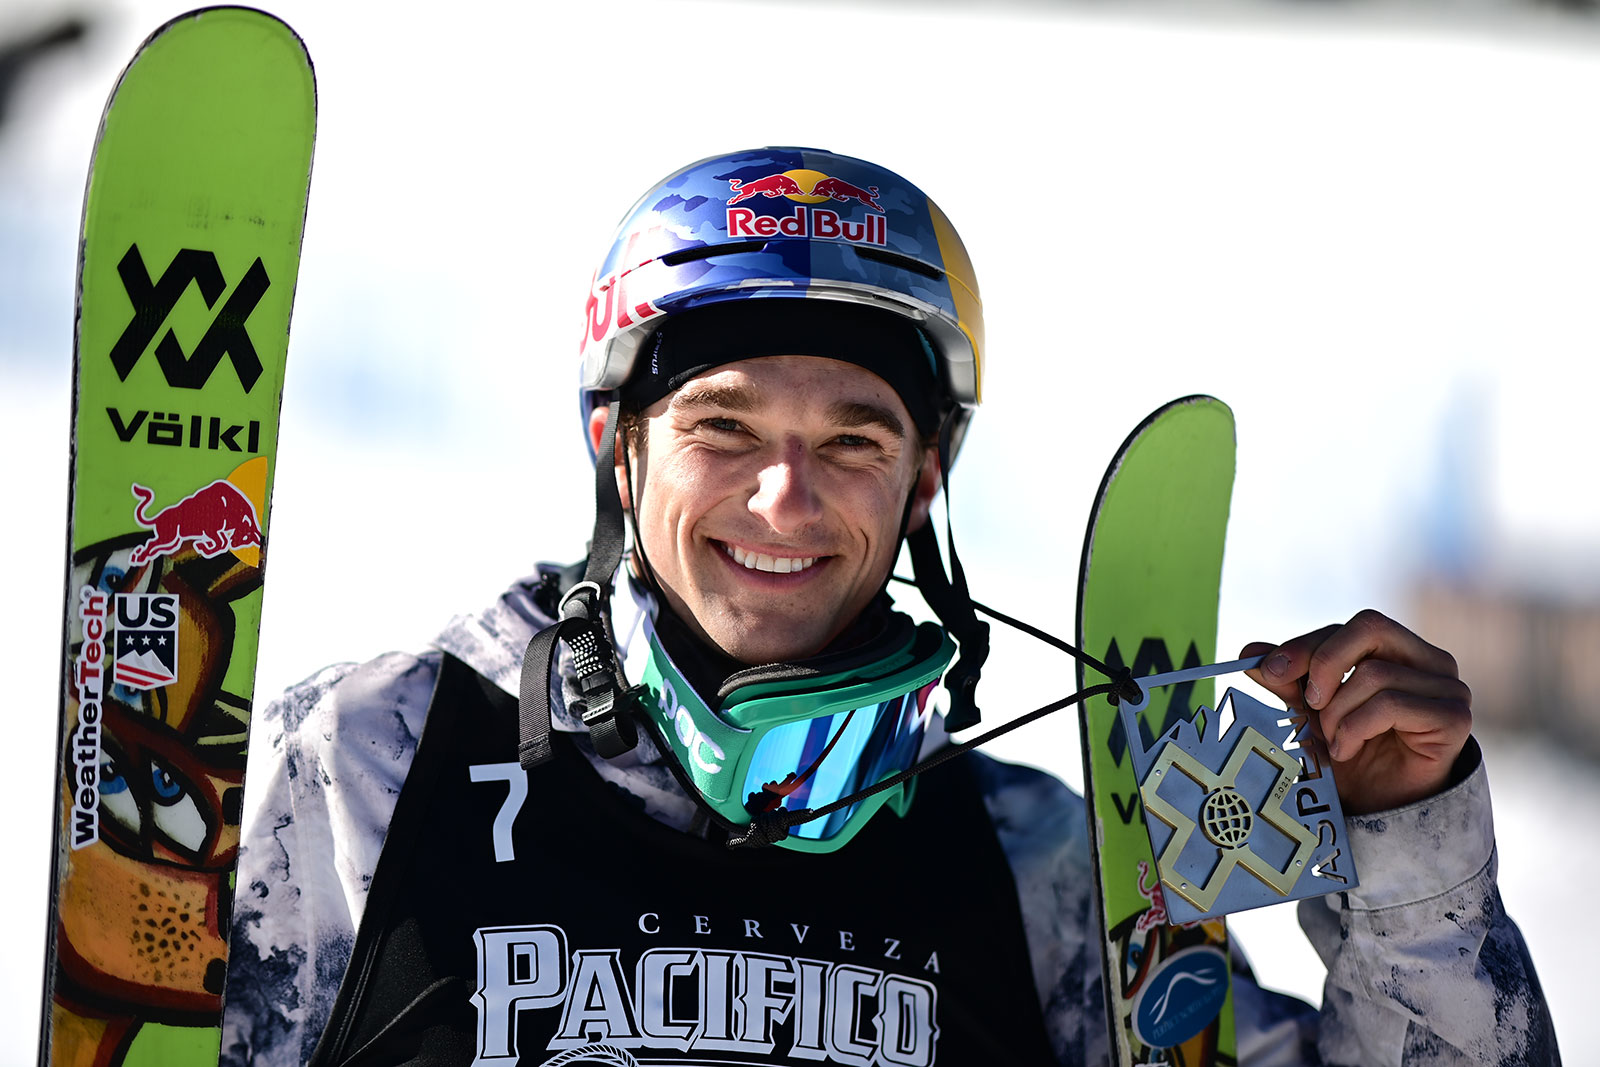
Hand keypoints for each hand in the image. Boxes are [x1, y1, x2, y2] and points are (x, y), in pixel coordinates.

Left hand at [1241, 610, 1471, 815]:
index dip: (1307, 645)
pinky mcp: (1454, 718)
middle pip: (1370, 626)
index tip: (1269, 672)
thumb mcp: (1310, 711)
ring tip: (1335, 741)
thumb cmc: (1351, 753)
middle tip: (1308, 702)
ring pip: (1374, 673)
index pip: (1351, 627)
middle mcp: (1430, 661)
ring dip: (1338, 712)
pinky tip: (1349, 750)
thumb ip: (1287, 680)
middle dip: (1324, 662)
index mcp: (1399, 650)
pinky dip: (1356, 728)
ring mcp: (1449, 688)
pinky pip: (1391, 704)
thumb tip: (1247, 652)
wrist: (1378, 807)